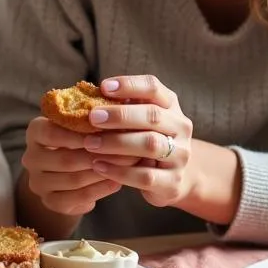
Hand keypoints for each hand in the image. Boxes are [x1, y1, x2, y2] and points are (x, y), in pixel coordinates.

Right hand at [21, 115, 137, 217]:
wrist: (66, 172)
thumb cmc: (79, 139)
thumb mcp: (80, 124)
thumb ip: (94, 115)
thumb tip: (125, 102)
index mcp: (35, 132)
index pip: (51, 132)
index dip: (77, 134)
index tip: (103, 132)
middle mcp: (31, 157)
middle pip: (64, 158)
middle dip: (98, 155)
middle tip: (126, 150)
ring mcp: (38, 182)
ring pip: (73, 180)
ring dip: (102, 172)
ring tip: (126, 165)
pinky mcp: (49, 202)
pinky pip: (76, 198)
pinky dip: (99, 190)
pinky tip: (117, 182)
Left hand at [83, 74, 193, 207]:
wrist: (172, 178)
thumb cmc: (145, 140)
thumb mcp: (139, 121)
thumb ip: (121, 108)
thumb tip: (87, 99)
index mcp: (170, 105)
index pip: (153, 87)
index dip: (129, 85)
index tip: (103, 87)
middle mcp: (180, 127)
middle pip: (153, 115)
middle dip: (120, 115)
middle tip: (92, 117)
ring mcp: (180, 155)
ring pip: (150, 145)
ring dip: (117, 143)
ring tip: (90, 144)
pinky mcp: (173, 182)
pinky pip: (145, 176)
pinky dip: (119, 171)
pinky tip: (98, 166)